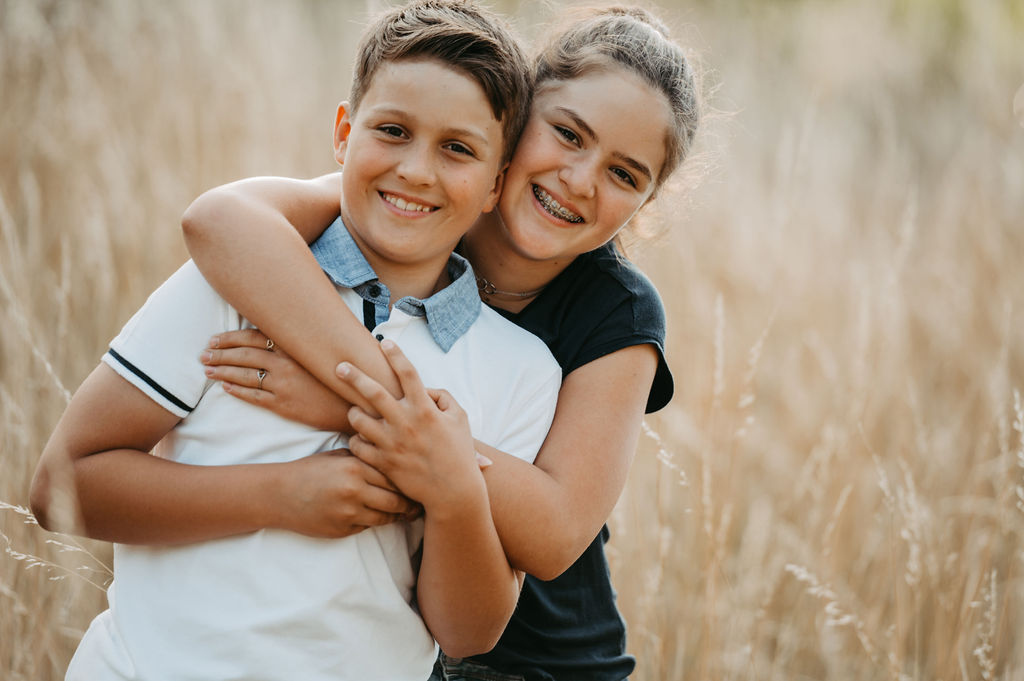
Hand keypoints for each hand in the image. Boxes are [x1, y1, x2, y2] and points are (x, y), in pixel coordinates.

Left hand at [201, 329, 352, 431]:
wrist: (352, 404)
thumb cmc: (337, 376)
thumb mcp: (320, 352)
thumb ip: (299, 340)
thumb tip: (278, 329)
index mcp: (294, 348)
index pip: (254, 337)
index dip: (231, 338)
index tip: (214, 339)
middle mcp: (286, 364)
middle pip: (244, 355)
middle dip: (220, 354)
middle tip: (204, 355)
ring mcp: (283, 385)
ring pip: (245, 375)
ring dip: (223, 372)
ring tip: (208, 371)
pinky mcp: (283, 405)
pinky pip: (254, 396)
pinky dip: (237, 391)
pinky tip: (225, 388)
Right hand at [273, 448, 420, 537]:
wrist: (280, 494)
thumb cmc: (311, 470)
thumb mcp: (339, 456)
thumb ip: (366, 457)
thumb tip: (398, 458)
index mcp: (355, 466)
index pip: (394, 475)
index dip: (409, 480)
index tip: (421, 482)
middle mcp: (354, 489)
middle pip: (396, 498)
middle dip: (411, 502)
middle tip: (422, 502)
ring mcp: (348, 512)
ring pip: (386, 516)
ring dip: (399, 515)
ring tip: (410, 513)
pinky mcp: (343, 529)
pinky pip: (369, 526)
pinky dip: (378, 522)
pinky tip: (385, 518)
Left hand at [338, 340, 481, 513]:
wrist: (453, 492)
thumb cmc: (458, 454)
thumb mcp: (460, 419)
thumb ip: (443, 397)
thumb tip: (426, 388)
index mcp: (425, 410)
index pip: (408, 373)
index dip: (395, 355)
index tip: (385, 342)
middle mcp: (405, 423)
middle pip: (373, 392)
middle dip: (354, 376)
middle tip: (339, 366)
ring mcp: (392, 444)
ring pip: (359, 420)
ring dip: (354, 412)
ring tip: (356, 411)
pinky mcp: (383, 463)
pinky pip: (358, 445)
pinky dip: (357, 440)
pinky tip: (361, 438)